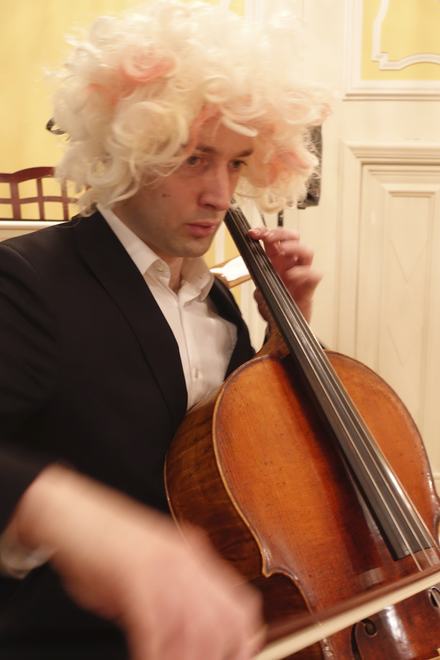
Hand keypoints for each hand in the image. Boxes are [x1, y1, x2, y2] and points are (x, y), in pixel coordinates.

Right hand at [9, 466, 262, 659]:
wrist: (69, 514)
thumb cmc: (103, 546)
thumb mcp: (149, 571)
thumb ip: (170, 599)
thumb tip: (181, 640)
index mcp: (194, 557)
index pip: (241, 605)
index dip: (244, 641)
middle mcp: (186, 560)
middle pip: (224, 621)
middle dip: (215, 657)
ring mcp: (162, 565)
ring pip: (194, 628)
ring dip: (183, 659)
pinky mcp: (134, 574)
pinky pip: (154, 626)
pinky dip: (152, 653)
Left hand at [248, 227, 321, 322]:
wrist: (281, 329)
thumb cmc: (274, 308)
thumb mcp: (259, 289)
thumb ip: (257, 277)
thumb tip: (253, 267)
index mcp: (277, 262)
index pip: (274, 239)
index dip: (264, 232)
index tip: (253, 233)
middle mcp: (290, 265)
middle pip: (294, 238)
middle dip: (282, 233)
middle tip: (269, 237)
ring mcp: (301, 275)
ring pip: (306, 252)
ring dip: (294, 247)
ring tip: (283, 251)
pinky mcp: (309, 288)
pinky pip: (314, 274)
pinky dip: (303, 272)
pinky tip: (292, 276)